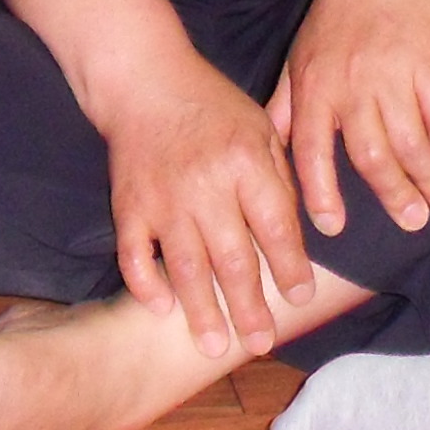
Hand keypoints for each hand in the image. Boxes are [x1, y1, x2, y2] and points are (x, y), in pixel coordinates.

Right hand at [99, 56, 313, 361]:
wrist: (145, 82)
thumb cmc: (213, 106)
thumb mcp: (260, 128)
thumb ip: (280, 178)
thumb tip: (301, 233)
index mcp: (245, 163)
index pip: (275, 226)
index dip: (290, 266)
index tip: (301, 297)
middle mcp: (206, 186)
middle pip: (232, 258)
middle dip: (249, 306)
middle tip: (261, 342)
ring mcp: (163, 201)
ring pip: (186, 267)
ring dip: (201, 311)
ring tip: (214, 347)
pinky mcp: (128, 207)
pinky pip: (135, 256)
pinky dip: (145, 285)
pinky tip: (161, 309)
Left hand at [274, 0, 429, 235]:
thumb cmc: (338, 15)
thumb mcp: (299, 58)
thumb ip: (284, 108)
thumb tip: (269, 155)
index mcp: (313, 90)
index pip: (310, 153)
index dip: (319, 193)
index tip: (333, 229)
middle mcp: (350, 87)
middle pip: (371, 157)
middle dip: (394, 196)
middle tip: (414, 225)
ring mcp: (391, 74)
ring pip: (409, 141)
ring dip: (429, 178)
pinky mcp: (428, 60)